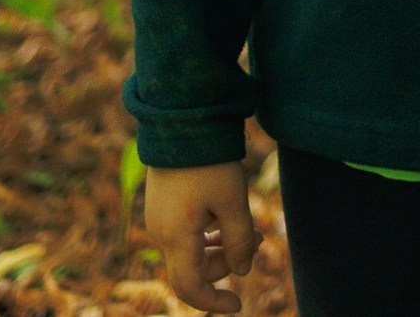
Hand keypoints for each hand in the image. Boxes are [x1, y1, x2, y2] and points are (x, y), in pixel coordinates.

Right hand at [144, 162, 259, 313]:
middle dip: (227, 263)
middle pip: (194, 269)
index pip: (190, 289)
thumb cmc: (209, 162)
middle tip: (259, 240)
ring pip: (191, 251)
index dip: (214, 302)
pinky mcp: (162, 205)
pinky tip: (226, 219)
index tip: (239, 305)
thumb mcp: (233, 202)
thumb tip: (241, 271)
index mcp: (175, 238)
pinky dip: (207, 234)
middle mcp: (161, 234)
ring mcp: (159, 219)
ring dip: (220, 247)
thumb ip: (239, 241)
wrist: (180, 122)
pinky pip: (185, 234)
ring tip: (252, 229)